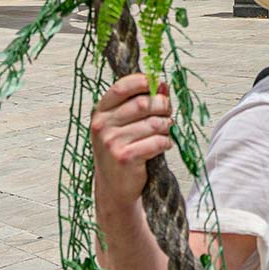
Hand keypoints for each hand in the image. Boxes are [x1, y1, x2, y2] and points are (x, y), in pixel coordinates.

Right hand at [92, 73, 171, 204]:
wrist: (114, 188)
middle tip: (167, 112)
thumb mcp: (123, 125)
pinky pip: (157, 142)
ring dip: (166, 126)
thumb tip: (162, 84)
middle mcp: (103, 126)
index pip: (121, 87)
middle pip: (143, 103)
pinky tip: (163, 145)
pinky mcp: (125, 158)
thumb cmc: (121, 151)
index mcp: (101, 113)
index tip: (158, 83)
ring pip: (154, 123)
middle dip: (163, 106)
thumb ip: (139, 103)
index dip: (143, 82)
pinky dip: (166, 142)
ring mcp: (112, 142)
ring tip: (165, 131)